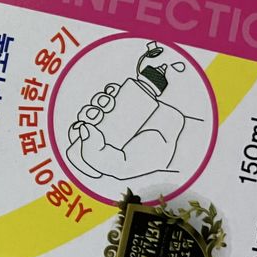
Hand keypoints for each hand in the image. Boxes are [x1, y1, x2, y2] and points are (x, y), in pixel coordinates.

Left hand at [67, 96, 185, 180]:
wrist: (179, 140)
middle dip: (88, 113)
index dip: (78, 130)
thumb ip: (94, 154)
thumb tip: (83, 128)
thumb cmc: (148, 158)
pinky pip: (116, 92)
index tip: (81, 127)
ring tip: (106, 105)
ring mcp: (124, 115)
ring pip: (101, 103)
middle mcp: (112, 131)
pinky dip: (109, 91)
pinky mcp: (135, 101)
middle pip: (90, 117)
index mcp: (105, 148)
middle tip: (95, 115)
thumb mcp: (117, 165)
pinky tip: (111, 94)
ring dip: (97, 101)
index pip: (82, 138)